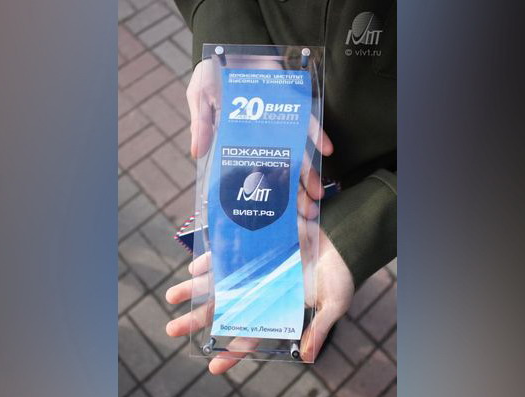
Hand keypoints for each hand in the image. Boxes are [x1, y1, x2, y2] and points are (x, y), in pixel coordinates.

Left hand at [165, 228, 353, 373]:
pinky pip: (227, 256)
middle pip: (224, 309)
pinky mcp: (255, 248)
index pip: (250, 335)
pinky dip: (211, 261)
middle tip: (172, 330)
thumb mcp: (334, 304)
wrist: (343, 240)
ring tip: (171, 296)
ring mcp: (255, 270)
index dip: (232, 352)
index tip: (213, 367)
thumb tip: (307, 357)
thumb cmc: (339, 275)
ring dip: (195, 290)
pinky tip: (196, 268)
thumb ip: (320, 328)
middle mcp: (260, 291)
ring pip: (218, 283)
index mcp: (276, 309)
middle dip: (198, 320)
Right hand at [186, 59, 332, 212]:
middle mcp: (261, 141)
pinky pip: (308, 125)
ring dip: (309, 176)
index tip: (269, 220)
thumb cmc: (213, 76)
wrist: (234, 47)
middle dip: (293, 197)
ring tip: (317, 197)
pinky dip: (318, 137)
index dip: (259, 198)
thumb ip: (201, 123)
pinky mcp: (292, 108)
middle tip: (304, 216)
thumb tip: (197, 153)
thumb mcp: (200, 97)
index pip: (250, 177)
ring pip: (297, 156)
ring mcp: (279, 127)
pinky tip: (326, 152)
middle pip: (279, 174)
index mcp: (238, 145)